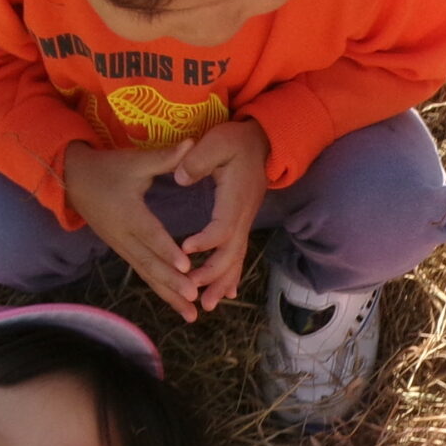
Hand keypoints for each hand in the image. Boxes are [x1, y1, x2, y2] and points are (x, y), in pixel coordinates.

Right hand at [63, 141, 200, 321]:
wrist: (73, 180)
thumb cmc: (108, 168)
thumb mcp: (135, 161)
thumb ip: (165, 158)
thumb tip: (194, 143)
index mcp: (128, 213)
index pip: (151, 235)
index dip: (168, 251)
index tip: (186, 267)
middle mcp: (124, 236)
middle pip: (150, 263)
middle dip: (173, 283)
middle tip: (195, 297)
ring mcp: (122, 247)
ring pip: (147, 274)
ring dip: (169, 294)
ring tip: (192, 315)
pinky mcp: (123, 252)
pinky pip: (143, 274)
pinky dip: (161, 290)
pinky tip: (179, 305)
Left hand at [174, 118, 268, 312]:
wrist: (264, 142)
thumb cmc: (236, 141)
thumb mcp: (217, 141)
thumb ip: (198, 159)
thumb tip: (181, 177)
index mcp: (235, 197)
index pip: (223, 226)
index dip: (206, 240)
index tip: (185, 248)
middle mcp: (243, 215)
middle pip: (231, 252)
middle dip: (212, 274)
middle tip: (192, 289)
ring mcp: (245, 221)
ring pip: (236, 259)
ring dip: (221, 282)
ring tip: (206, 305)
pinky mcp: (242, 224)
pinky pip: (238, 255)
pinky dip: (231, 275)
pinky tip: (224, 294)